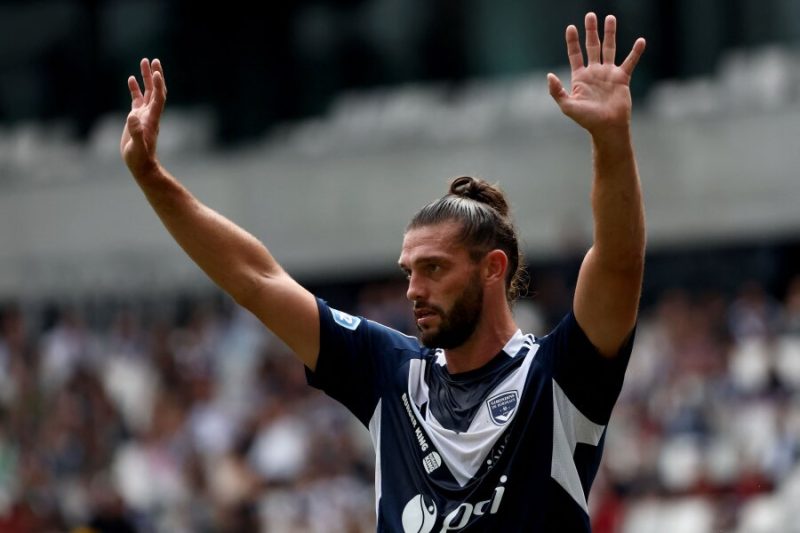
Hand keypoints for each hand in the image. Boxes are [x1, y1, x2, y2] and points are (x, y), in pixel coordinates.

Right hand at [120, 58, 166, 176]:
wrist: (140, 164)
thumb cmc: (139, 158)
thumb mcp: (137, 146)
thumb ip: (135, 132)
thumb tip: (132, 117)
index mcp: (152, 119)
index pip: (158, 98)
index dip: (158, 85)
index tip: (156, 72)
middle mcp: (150, 114)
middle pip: (156, 91)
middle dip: (155, 75)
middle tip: (154, 60)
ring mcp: (144, 114)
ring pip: (147, 92)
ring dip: (146, 78)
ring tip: (144, 62)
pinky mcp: (136, 118)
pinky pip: (137, 99)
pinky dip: (135, 88)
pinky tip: (131, 78)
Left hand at [548, 13, 644, 135]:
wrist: (607, 127)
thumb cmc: (587, 120)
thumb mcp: (567, 106)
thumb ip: (557, 91)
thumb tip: (549, 75)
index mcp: (580, 77)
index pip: (575, 54)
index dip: (573, 41)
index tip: (571, 27)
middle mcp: (594, 72)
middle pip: (592, 46)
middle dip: (591, 31)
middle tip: (590, 15)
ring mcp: (608, 74)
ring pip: (610, 48)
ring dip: (610, 33)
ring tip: (610, 18)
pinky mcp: (622, 78)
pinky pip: (630, 61)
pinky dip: (636, 52)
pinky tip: (640, 41)